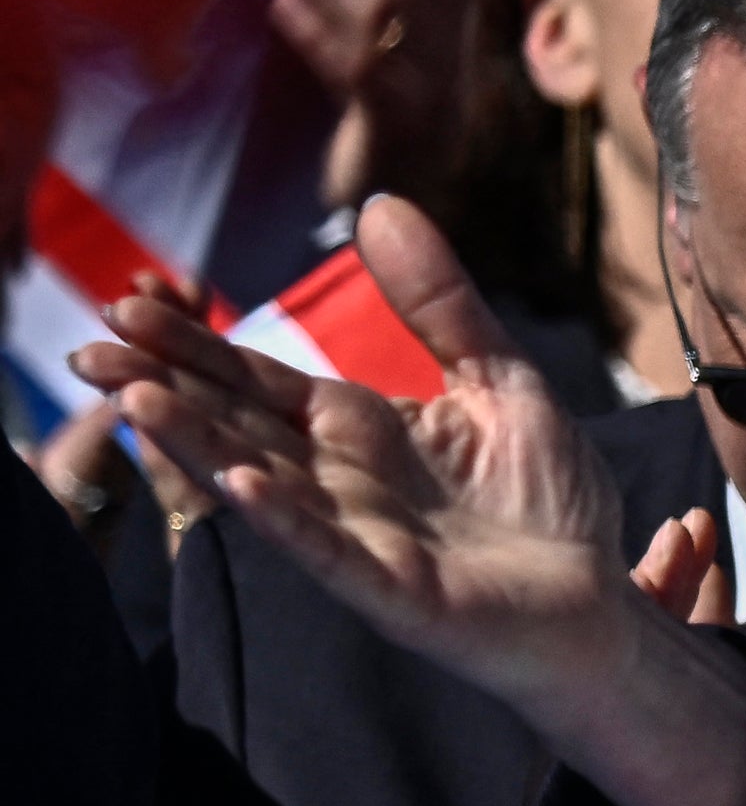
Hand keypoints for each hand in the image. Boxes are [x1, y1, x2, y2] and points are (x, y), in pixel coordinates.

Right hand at [80, 197, 745, 805]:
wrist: (596, 600)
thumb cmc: (547, 498)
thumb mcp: (500, 378)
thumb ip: (441, 303)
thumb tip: (382, 205)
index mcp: (361, 427)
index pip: (259, 379)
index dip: (196, 344)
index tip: (125, 304)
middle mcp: (341, 479)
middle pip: (238, 423)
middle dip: (166, 386)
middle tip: (89, 349)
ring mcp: (359, 535)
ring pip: (263, 480)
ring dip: (201, 442)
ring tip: (137, 397)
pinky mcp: (393, 589)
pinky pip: (328, 550)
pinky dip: (287, 519)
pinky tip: (243, 484)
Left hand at [266, 0, 474, 209]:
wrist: (457, 205)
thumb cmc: (450, 103)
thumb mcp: (447, 15)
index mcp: (485, 6)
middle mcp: (471, 39)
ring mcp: (441, 83)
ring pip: (376, 13)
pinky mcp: (405, 128)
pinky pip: (358, 75)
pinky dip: (318, 37)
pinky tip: (282, 7)